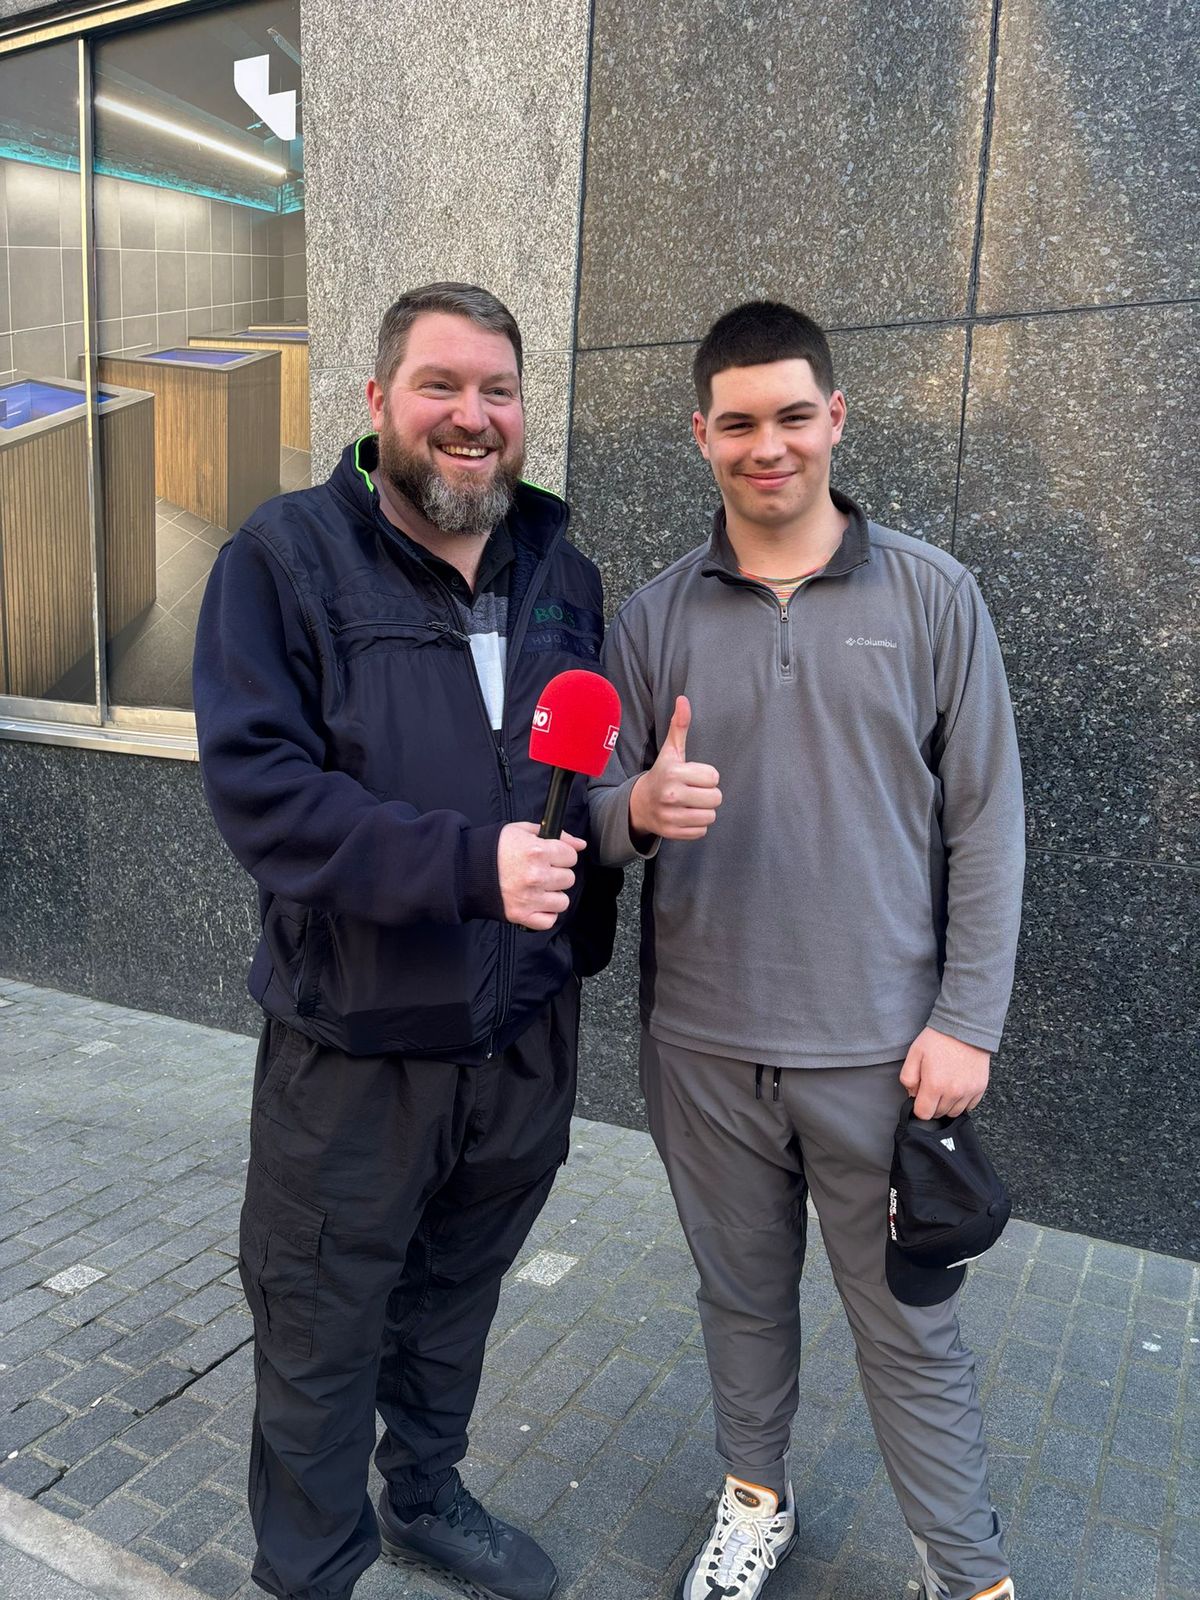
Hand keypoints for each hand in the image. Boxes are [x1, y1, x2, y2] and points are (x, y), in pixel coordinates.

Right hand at [497, 821, 584, 930]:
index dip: (561, 855)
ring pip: (563, 901)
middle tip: (540, 871)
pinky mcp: (522, 915)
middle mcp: (536, 875)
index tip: (551, 856)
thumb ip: (556, 835)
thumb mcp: (522, 831)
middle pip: (568, 878)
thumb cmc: (493, 849)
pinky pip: (549, 920)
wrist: (465, 869)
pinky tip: (535, 903)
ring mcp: (530, 898)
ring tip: (537, 888)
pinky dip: (544, 913)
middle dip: (557, 873)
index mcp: (536, 851)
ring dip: (552, 895)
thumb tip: (580, 844)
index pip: (571, 856)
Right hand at [628, 696, 722, 842]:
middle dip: (708, 794)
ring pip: (710, 816)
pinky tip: (685, 816)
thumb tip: (683, 699)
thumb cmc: (662, 774)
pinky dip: (696, 826)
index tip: (693, 776)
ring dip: (703, 810)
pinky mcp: (672, 833)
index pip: (714, 777)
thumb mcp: (671, 751)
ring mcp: (671, 816)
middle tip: (693, 791)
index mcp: (673, 772)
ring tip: (690, 804)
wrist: (639, 804)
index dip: (706, 776)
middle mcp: (671, 795)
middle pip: (716, 798)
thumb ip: (679, 726)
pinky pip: (702, 831)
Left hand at [899, 1027, 990, 1119]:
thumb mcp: (914, 1054)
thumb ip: (908, 1078)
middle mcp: (953, 1092)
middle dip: (932, 1105)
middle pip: (939, 1114)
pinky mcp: (980, 1088)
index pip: (923, 1114)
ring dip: (947, 1104)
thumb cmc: (938, 1039)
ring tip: (944, 1086)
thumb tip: (912, 1094)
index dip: (918, 1107)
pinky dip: (962, 1101)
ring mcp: (969, 1091)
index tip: (919, 1098)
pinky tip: (957, 1086)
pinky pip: (969, 1106)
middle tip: (931, 1087)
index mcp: (934, 1085)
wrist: (964, 1027)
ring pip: (954, 1112)